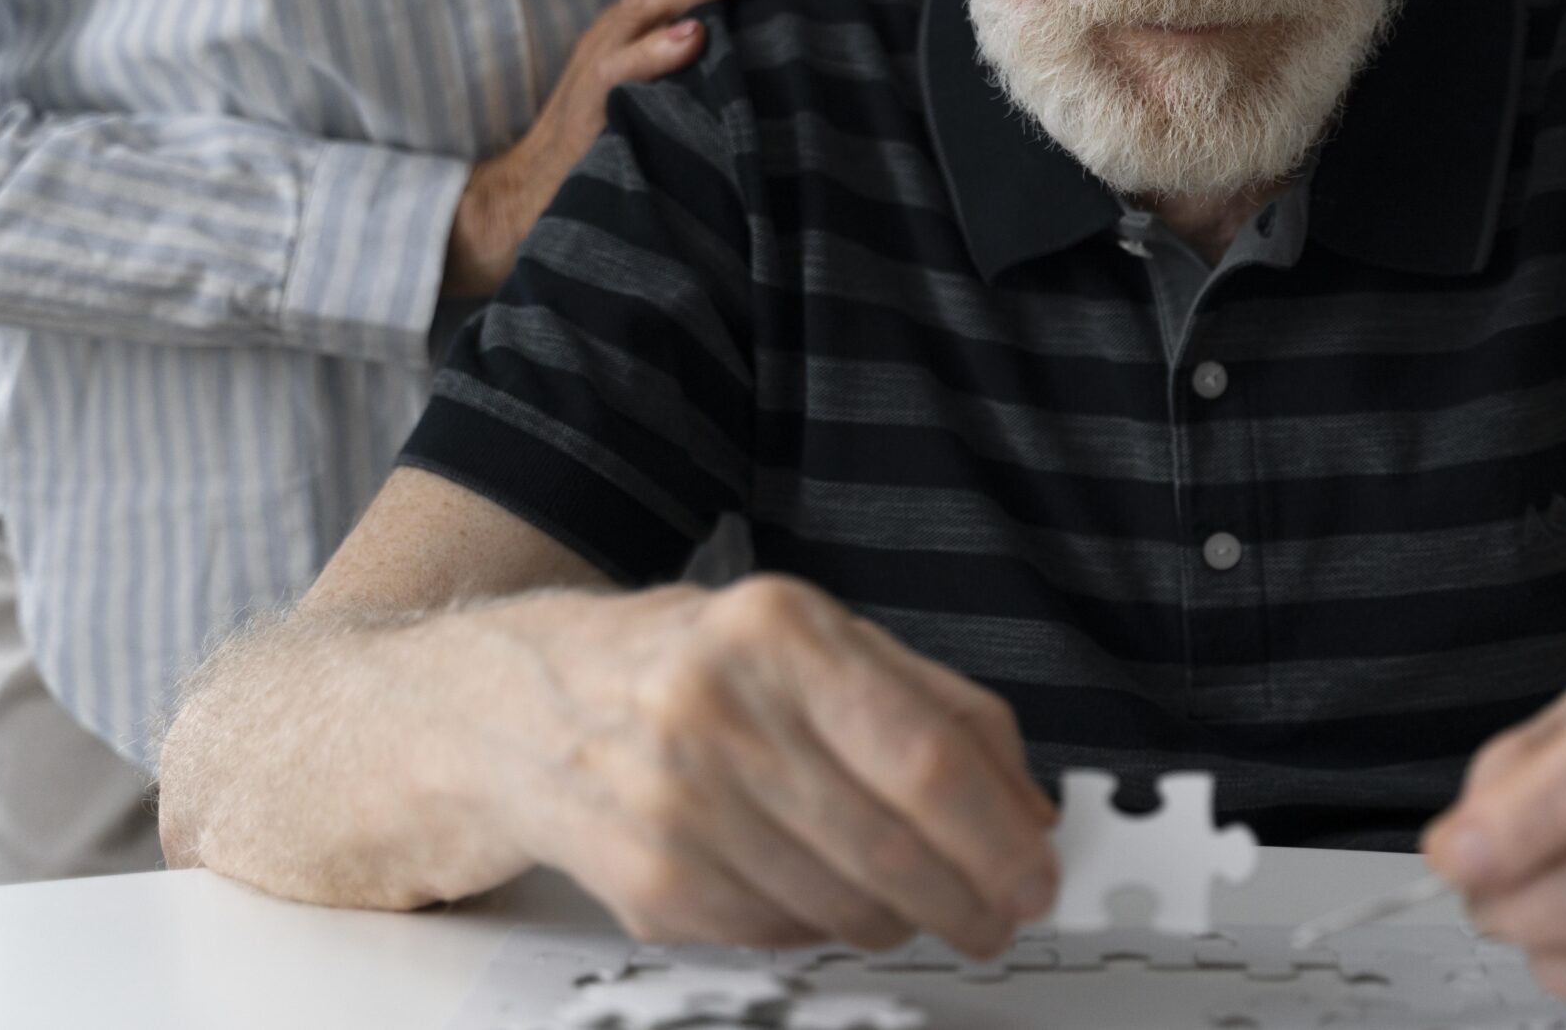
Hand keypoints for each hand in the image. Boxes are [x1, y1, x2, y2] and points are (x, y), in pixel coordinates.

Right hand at [444, 0, 831, 297]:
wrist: (535, 196)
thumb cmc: (623, 140)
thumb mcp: (678, 92)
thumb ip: (719, 63)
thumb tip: (800, 51)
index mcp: (653, 19)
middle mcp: (629, 25)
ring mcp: (605, 57)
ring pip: (655, 1)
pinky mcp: (588, 102)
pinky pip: (620, 69)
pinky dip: (655, 51)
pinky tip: (694, 38)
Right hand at [482, 575, 1058, 955]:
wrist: (528, 708)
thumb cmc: (697, 667)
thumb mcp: (817, 639)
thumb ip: (936, 706)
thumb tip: (1029, 809)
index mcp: (777, 631)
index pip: (922, 754)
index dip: (997, 833)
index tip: (1037, 872)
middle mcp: (718, 711)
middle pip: (890, 845)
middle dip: (970, 898)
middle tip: (1001, 914)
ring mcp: (676, 804)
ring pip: (842, 906)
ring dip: (902, 919)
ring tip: (912, 900)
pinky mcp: (650, 883)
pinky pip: (782, 934)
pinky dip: (821, 926)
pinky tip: (813, 887)